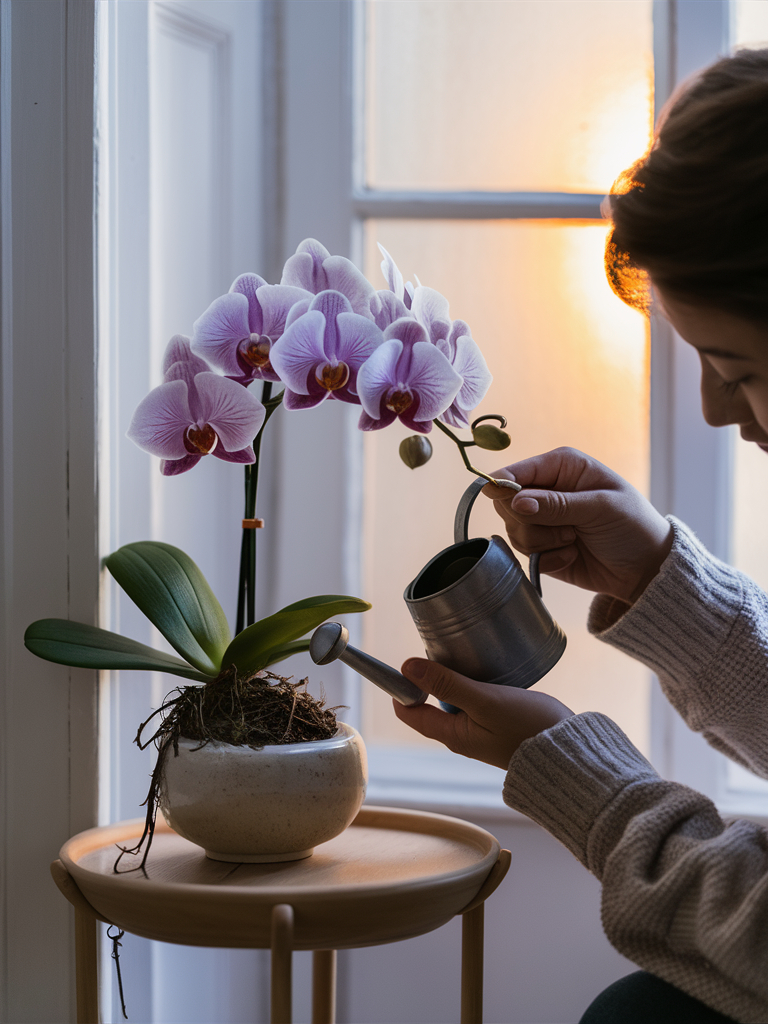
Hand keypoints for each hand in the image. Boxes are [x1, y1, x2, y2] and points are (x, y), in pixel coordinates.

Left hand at [395, 658, 572, 769]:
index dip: (401, 686)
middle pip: (430, 703)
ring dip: (454, 678)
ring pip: (454, 699)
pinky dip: (473, 684)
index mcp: (452, 735)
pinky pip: (474, 701)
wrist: (571, 753)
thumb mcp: (484, 701)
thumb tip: (407, 667)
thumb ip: (446, 683)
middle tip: (444, 651)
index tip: (408, 660)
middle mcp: (462, 736)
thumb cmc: (528, 729)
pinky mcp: (498, 724)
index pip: (409, 711)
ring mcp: (480, 731)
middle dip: (430, 678)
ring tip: (467, 658)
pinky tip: (486, 670)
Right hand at [483, 447, 672, 604]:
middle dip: (531, 522)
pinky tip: (571, 555)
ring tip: (574, 541)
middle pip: (506, 504)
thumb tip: (516, 501)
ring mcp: (541, 520)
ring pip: (514, 531)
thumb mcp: (600, 508)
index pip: (516, 471)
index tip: (506, 501)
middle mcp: (546, 490)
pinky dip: (548, 559)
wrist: (644, 568)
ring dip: (543, 542)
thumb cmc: (632, 525)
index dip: (504, 485)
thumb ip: (557, 504)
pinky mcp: (540, 547)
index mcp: (561, 467)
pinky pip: (524, 554)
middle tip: (566, 529)